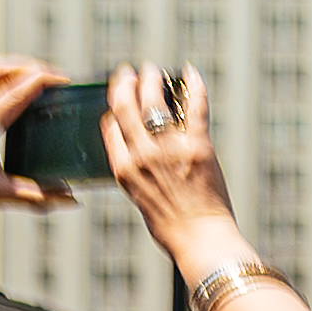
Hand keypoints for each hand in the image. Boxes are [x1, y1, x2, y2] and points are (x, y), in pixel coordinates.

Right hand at [104, 70, 230, 270]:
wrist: (201, 240)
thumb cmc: (172, 226)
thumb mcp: (140, 199)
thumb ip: (137, 174)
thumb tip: (139, 157)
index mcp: (123, 169)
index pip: (110, 128)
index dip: (113, 109)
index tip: (118, 98)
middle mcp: (141, 156)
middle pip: (126, 109)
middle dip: (125, 85)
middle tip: (128, 72)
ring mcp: (169, 150)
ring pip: (154, 103)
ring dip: (152, 81)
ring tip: (152, 69)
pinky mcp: (198, 147)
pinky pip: (194, 108)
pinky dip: (193, 87)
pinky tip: (190, 72)